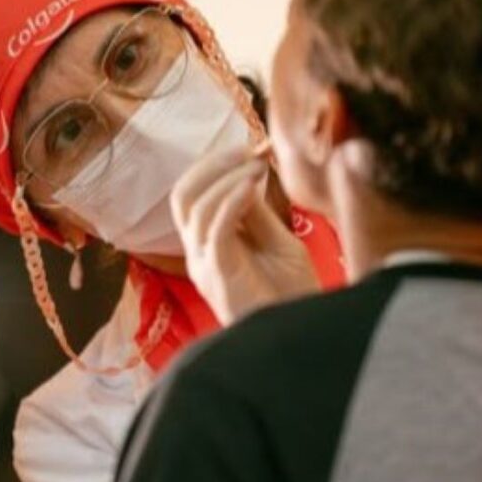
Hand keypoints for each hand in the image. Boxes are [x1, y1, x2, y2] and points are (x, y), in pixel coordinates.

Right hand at [171, 146, 318, 324]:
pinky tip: (253, 188)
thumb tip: (248, 171)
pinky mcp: (219, 276)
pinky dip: (230, 201)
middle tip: (247, 152)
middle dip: (211, 165)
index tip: (249, 148)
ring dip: (227, 180)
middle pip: (182, 196)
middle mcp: (198, 251)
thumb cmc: (288, 292)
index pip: (190, 192)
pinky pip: (213, 230)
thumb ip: (256, 211)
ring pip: (195, 208)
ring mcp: (204, 264)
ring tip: (257, 170)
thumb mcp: (274, 240)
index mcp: (207, 241)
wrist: (299, 333)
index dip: (213, 165)